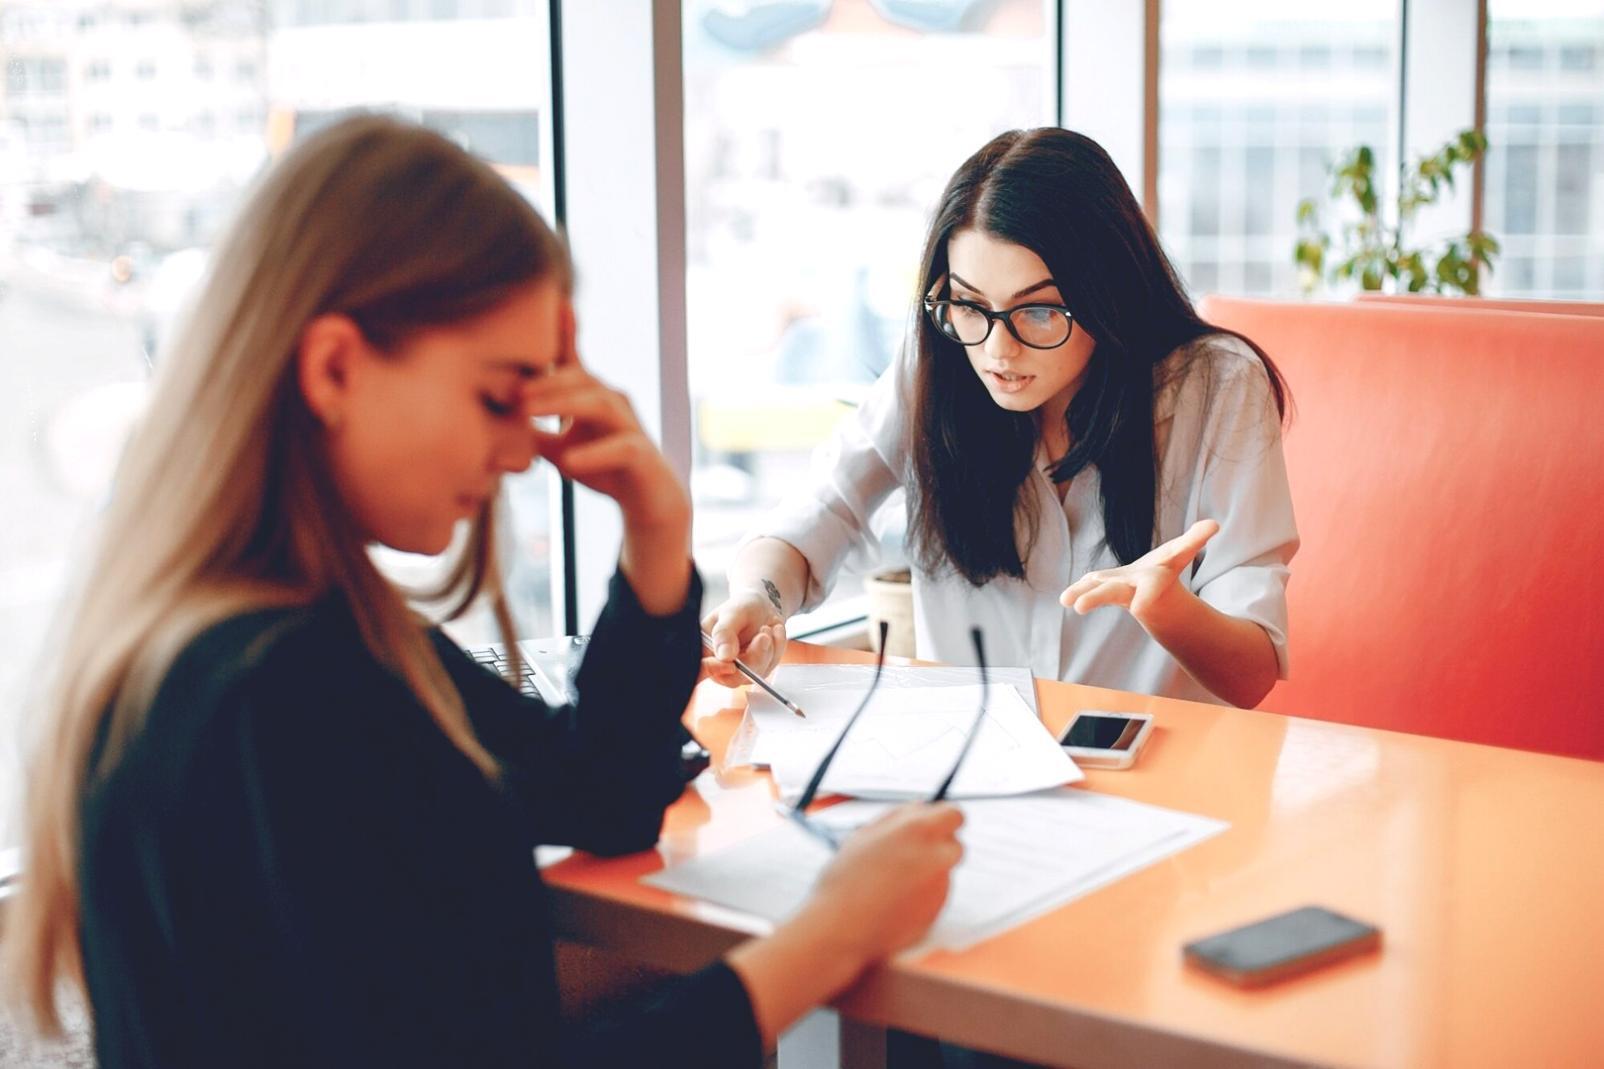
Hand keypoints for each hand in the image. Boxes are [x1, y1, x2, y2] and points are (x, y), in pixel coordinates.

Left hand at [521, 302, 689, 534]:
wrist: (648, 500)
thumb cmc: (604, 468)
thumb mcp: (559, 450)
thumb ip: (533, 434)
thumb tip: (492, 425)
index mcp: (591, 396)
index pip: (573, 362)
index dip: (563, 332)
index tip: (553, 302)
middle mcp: (613, 402)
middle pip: (579, 379)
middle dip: (543, 382)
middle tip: (509, 392)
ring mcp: (629, 425)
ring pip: (598, 403)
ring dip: (561, 405)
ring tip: (528, 414)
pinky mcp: (641, 453)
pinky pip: (620, 447)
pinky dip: (593, 454)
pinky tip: (568, 462)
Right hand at [700, 589, 785, 686]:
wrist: (762, 606)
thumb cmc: (742, 606)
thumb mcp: (732, 612)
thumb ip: (725, 632)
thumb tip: (724, 656)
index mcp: (705, 649)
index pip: (702, 669)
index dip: (714, 670)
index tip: (732, 663)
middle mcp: (719, 663)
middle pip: (733, 678)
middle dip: (754, 657)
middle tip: (763, 636)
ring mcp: (739, 670)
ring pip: (755, 673)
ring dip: (768, 649)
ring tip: (766, 628)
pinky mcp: (757, 670)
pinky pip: (771, 666)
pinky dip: (777, 647)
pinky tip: (773, 632)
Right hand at [799, 804, 963, 966]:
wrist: (842, 926)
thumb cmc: (846, 879)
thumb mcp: (865, 834)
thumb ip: (897, 818)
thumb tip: (918, 808)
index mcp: (918, 830)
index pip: (954, 814)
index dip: (943, 819)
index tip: (933, 824)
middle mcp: (936, 856)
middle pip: (955, 843)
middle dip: (939, 845)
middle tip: (912, 852)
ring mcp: (940, 885)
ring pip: (944, 869)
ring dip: (929, 869)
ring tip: (894, 880)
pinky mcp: (937, 910)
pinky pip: (936, 893)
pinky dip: (923, 893)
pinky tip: (895, 898)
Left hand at [1059, 519, 1218, 626]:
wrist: (1150, 592)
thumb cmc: (1165, 569)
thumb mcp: (1180, 553)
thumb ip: (1195, 539)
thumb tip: (1215, 524)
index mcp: (1152, 581)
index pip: (1151, 587)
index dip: (1147, 596)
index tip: (1141, 606)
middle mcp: (1131, 588)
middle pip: (1112, 593)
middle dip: (1097, 597)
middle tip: (1078, 606)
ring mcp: (1114, 589)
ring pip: (1096, 592)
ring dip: (1082, 595)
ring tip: (1065, 600)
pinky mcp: (1101, 585)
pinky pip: (1088, 587)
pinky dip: (1078, 590)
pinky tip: (1065, 598)